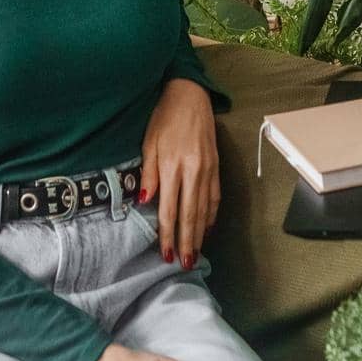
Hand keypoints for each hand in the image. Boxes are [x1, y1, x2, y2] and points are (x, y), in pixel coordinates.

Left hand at [139, 78, 219, 268]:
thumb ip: (148, 173)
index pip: (170, 209)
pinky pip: (215, 197)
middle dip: (187, 242)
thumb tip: (144, 201)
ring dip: (200, 234)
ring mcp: (208, 170)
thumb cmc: (164, 118)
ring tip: (196, 254)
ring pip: (204, 209)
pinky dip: (211, 215)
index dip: (167, 234)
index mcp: (173, 165)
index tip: (165, 253)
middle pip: (190, 214)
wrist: (190, 96)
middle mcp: (193, 171)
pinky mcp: (216, 167)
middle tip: (184, 264)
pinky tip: (207, 228)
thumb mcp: (149, 142)